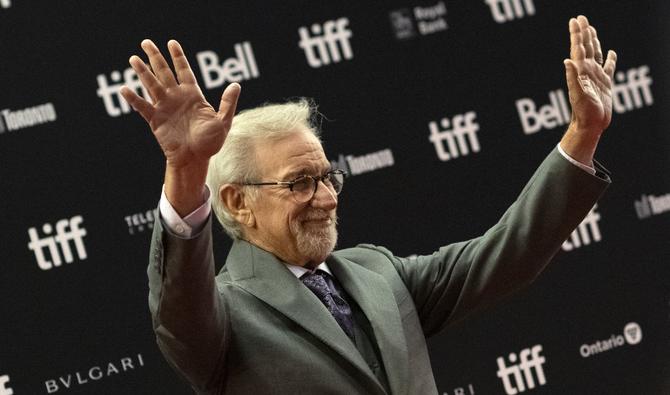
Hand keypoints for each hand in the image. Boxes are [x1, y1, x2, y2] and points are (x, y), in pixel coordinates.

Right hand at [120, 39, 240, 169]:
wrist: (195, 159)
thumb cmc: (210, 142)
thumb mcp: (223, 121)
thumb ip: (227, 103)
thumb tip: (236, 84)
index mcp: (193, 95)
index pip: (184, 71)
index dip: (178, 57)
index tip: (171, 43)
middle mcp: (176, 98)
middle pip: (164, 72)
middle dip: (155, 57)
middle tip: (146, 42)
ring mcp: (165, 107)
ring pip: (152, 85)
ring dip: (143, 72)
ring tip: (133, 59)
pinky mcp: (155, 120)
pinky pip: (143, 107)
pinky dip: (134, 98)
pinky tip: (125, 89)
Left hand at [564, 15, 616, 134]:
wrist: (591, 124)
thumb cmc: (583, 111)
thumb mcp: (577, 93)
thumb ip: (572, 76)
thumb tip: (567, 60)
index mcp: (580, 71)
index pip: (578, 47)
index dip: (576, 34)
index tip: (575, 20)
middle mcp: (587, 71)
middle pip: (585, 47)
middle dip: (583, 32)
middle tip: (581, 18)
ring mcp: (596, 76)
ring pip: (596, 54)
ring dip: (594, 41)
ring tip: (591, 29)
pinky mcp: (605, 83)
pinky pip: (609, 67)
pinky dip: (611, 59)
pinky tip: (611, 53)